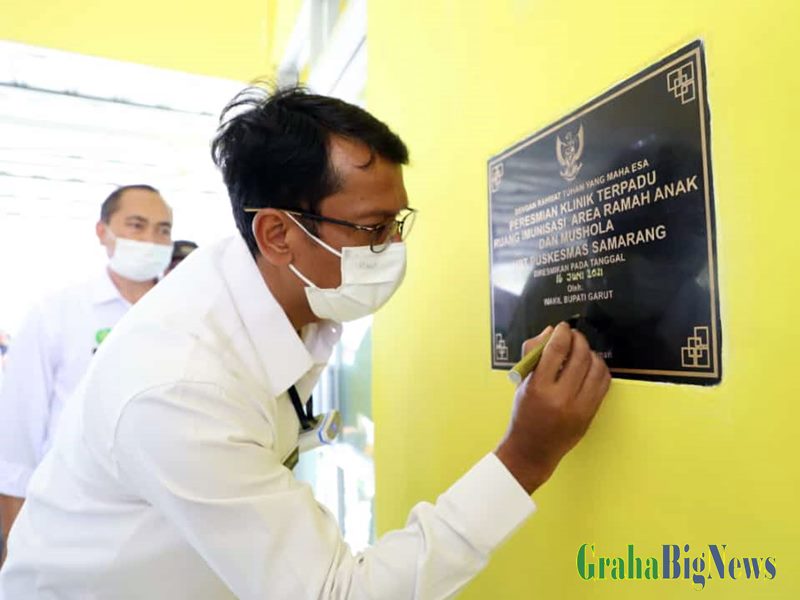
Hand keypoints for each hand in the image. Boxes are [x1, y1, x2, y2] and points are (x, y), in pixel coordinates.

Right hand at [495, 322, 610, 493]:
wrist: (533, 449)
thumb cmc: (524, 414)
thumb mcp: (521, 383)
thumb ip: (533, 354)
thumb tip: (551, 332)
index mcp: (538, 387)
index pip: (556, 350)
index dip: (562, 333)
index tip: (563, 328)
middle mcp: (560, 397)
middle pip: (579, 356)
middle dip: (579, 340)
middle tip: (574, 336)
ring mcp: (578, 407)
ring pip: (595, 368)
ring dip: (591, 353)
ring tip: (583, 351)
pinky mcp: (590, 414)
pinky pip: (603, 384)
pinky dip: (600, 369)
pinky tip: (592, 367)